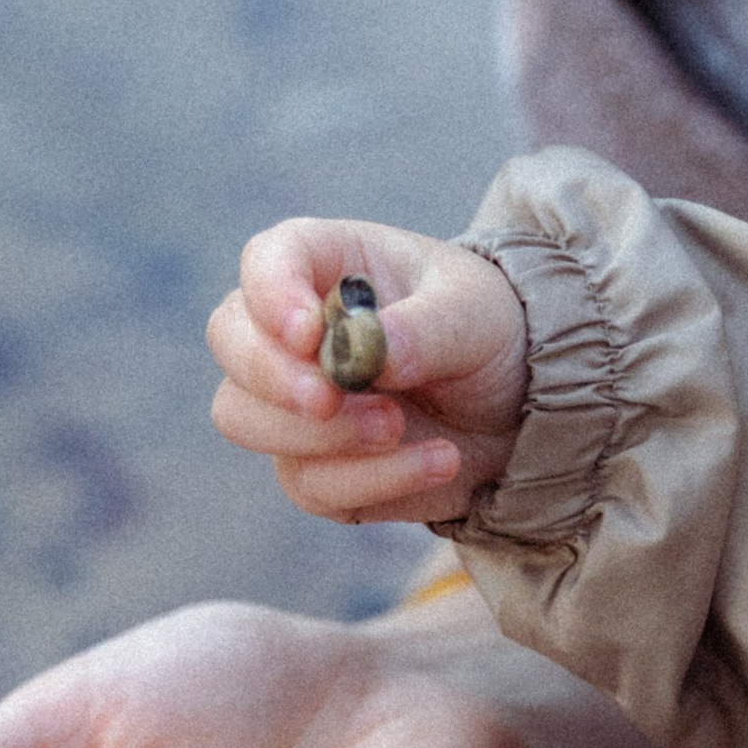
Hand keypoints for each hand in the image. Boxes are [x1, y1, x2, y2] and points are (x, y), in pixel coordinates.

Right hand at [208, 217, 528, 525]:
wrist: (518, 409)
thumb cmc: (485, 332)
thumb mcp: (476, 314)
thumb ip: (427, 328)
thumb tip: (373, 351)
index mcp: (326, 264)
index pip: (265, 262)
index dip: (273, 295)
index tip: (309, 334)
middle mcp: (292, 331)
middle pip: (228, 340)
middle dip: (272, 376)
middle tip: (330, 400)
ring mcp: (291, 402)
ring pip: (244, 418)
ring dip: (320, 435)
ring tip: (399, 427)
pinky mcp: (312, 467)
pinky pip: (309, 484)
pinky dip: (373, 480)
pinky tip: (439, 460)